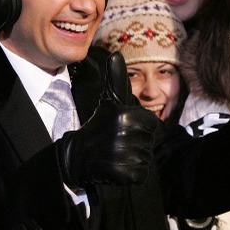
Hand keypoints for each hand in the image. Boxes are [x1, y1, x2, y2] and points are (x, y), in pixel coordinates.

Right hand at [55, 52, 157, 186]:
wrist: (77, 155)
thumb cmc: (98, 125)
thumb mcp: (108, 101)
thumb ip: (116, 79)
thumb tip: (115, 54)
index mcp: (126, 115)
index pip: (152, 123)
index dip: (140, 127)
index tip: (124, 127)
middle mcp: (126, 134)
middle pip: (150, 141)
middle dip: (137, 143)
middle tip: (118, 142)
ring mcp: (124, 155)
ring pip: (145, 158)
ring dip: (134, 158)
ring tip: (117, 153)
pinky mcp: (123, 174)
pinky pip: (140, 175)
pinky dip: (131, 173)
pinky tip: (117, 166)